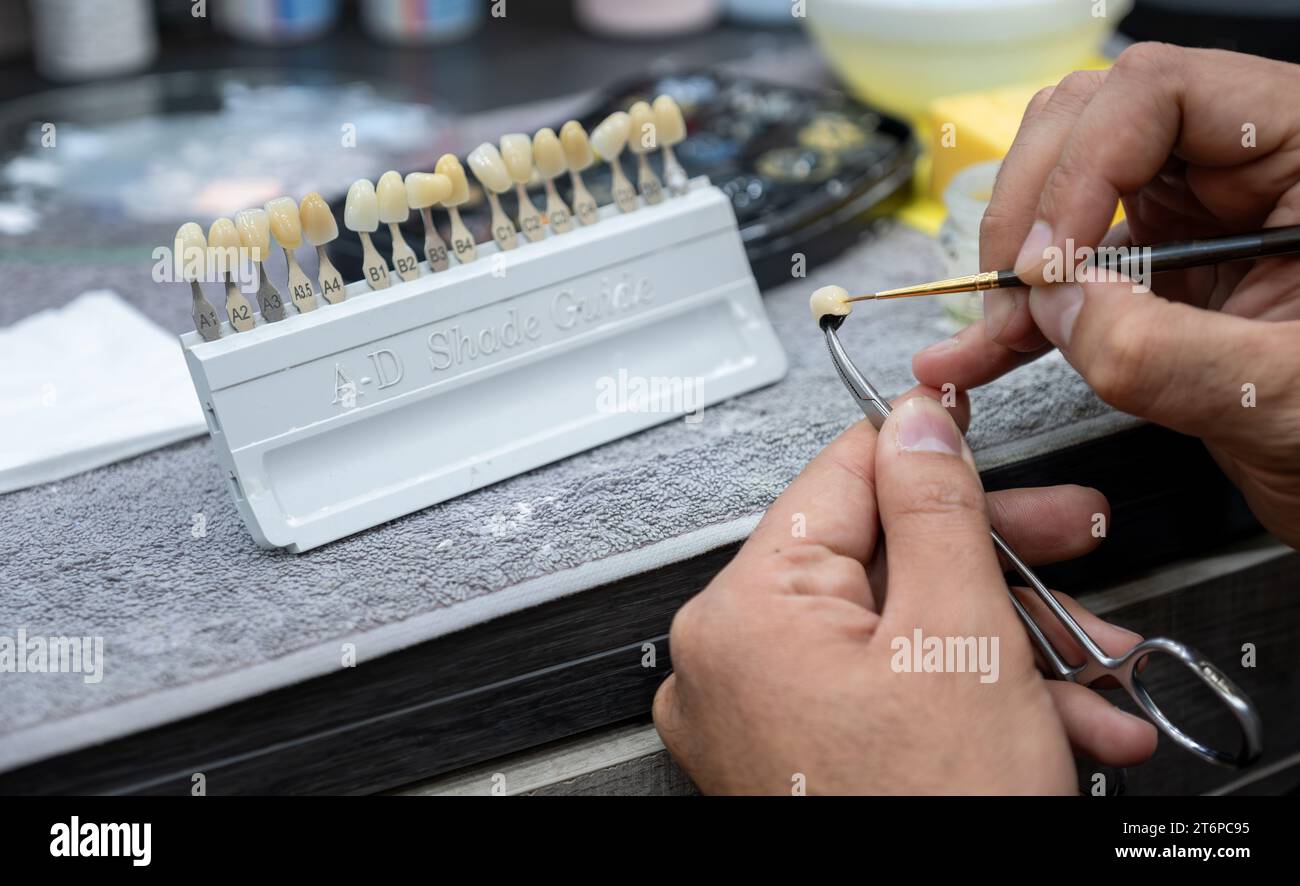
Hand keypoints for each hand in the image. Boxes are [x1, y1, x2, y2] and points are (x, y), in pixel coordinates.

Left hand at [653, 394, 1155, 794]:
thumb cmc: (930, 817)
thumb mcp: (958, 633)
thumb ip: (933, 506)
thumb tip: (915, 422)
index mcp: (746, 608)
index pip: (840, 476)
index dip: (928, 454)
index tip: (979, 444)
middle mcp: (732, 658)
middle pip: (879, 561)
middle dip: (995, 564)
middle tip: (1066, 545)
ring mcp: (760, 715)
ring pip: (898, 635)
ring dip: (1006, 645)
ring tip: (1088, 671)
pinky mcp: (796, 757)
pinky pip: (884, 693)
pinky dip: (969, 699)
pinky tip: (1053, 720)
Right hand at [913, 44, 1299, 545]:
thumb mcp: (1284, 397)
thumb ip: (1167, 352)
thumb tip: (1058, 305)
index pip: (1159, 95)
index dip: (1084, 166)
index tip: (1048, 261)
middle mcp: (1242, 167)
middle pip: (1095, 122)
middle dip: (1034, 205)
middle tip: (1015, 290)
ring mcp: (1197, 215)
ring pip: (1065, 186)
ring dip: (1014, 256)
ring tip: (991, 326)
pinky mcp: (1161, 271)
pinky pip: (1068, 270)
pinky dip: (1019, 311)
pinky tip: (979, 352)